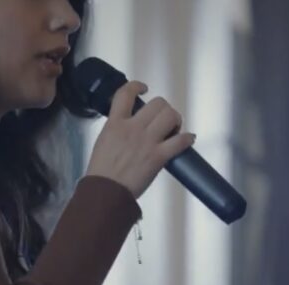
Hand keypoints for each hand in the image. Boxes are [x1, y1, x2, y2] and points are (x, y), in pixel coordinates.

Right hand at [86, 81, 195, 198]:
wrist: (105, 194)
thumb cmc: (100, 174)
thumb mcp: (101, 144)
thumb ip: (115, 131)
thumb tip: (126, 128)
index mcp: (115, 124)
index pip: (126, 93)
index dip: (137, 86)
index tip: (143, 90)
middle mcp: (132, 128)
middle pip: (157, 103)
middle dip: (163, 110)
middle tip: (163, 121)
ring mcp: (147, 142)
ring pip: (170, 116)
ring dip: (175, 120)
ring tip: (173, 129)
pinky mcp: (158, 157)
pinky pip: (180, 141)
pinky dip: (187, 138)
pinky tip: (188, 139)